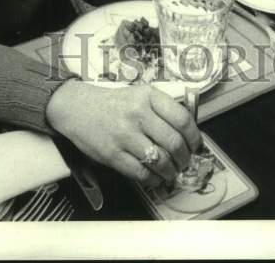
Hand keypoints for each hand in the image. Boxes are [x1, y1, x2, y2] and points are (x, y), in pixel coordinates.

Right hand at [46, 79, 199, 187]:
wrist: (78, 109)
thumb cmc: (114, 104)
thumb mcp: (139, 95)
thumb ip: (162, 108)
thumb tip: (188, 133)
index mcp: (148, 96)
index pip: (182, 118)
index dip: (194, 136)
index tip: (195, 145)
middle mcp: (137, 114)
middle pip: (174, 143)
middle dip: (184, 158)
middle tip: (184, 162)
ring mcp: (125, 135)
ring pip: (160, 161)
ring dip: (170, 171)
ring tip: (171, 171)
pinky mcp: (113, 154)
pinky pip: (141, 173)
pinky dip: (153, 179)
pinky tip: (154, 176)